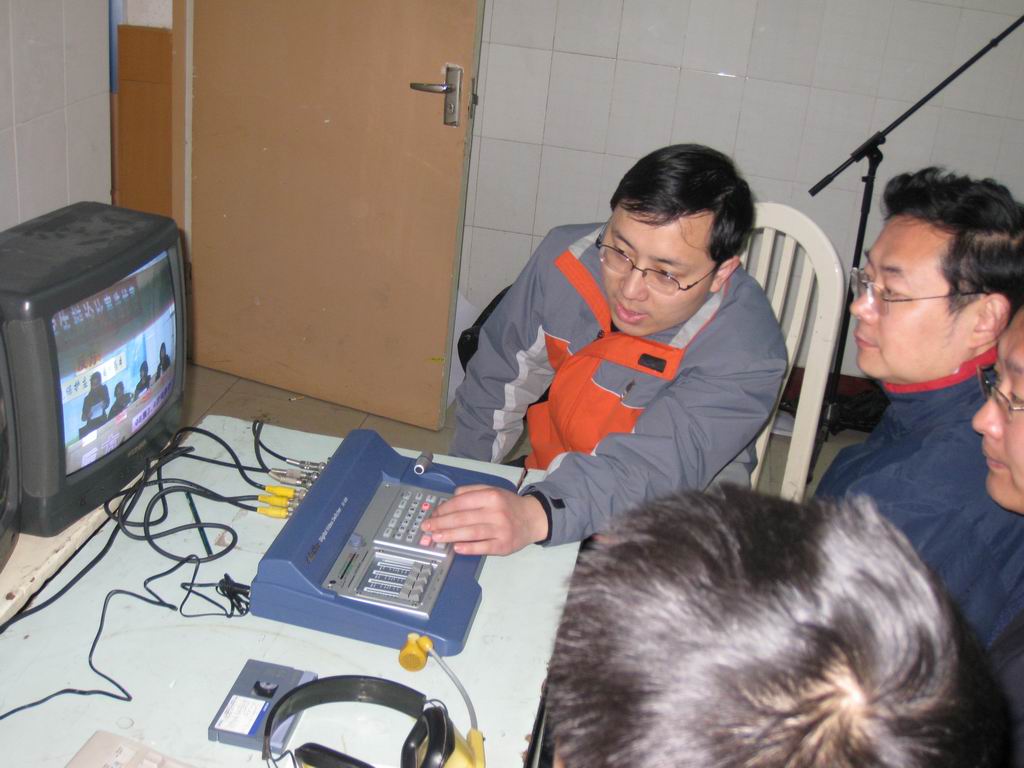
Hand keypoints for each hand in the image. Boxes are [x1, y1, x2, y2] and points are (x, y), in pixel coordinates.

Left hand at [419, 485, 548, 555]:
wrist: (533, 518)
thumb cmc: (508, 505)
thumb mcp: (493, 490)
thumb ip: (471, 491)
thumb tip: (450, 499)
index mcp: (491, 496)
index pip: (462, 502)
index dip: (444, 509)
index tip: (433, 515)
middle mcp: (496, 512)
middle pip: (463, 518)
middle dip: (442, 523)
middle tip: (427, 528)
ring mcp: (500, 530)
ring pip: (471, 532)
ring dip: (451, 535)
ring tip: (436, 538)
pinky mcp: (504, 545)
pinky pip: (483, 547)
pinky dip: (469, 548)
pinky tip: (456, 548)